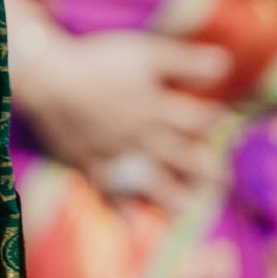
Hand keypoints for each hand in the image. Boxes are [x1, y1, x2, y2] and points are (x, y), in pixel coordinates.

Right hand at [13, 25, 230, 210]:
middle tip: (222, 182)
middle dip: (205, 171)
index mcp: (160, 111)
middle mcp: (145, 140)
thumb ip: (184, 62)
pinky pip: (109, 194)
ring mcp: (118, 157)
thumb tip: (226, 63)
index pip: (199, 120)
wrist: (47, 82)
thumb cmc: (96, 64)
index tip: (229, 124)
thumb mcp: (145, 53)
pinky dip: (120, 211)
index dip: (216, 121)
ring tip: (185, 209)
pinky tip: (129, 224)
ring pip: (152, 184)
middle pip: (182, 159)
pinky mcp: (90, 165)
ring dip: (171, 198)